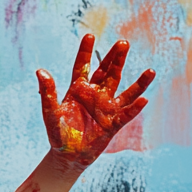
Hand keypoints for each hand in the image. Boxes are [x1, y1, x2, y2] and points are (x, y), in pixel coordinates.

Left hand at [37, 34, 154, 165]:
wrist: (67, 156)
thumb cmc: (58, 134)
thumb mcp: (50, 113)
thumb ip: (47, 93)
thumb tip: (40, 71)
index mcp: (78, 90)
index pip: (83, 66)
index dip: (86, 52)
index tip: (89, 35)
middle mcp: (95, 95)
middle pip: (108, 73)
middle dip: (115, 58)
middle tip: (123, 43)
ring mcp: (106, 109)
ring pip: (125, 91)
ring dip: (138, 83)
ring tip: (151, 71)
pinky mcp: (113, 124)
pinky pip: (126, 114)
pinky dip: (135, 108)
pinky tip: (144, 100)